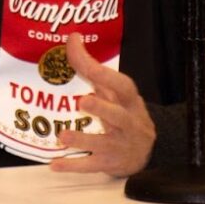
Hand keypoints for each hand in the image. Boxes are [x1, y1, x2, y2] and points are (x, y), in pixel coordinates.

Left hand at [49, 33, 155, 176]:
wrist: (149, 151)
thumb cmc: (125, 112)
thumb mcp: (114, 91)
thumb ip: (92, 67)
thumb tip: (73, 38)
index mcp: (129, 101)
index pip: (121, 85)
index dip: (104, 74)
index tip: (86, 64)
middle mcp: (128, 122)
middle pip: (118, 116)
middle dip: (102, 108)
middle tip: (83, 102)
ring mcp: (120, 145)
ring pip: (103, 144)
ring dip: (82, 140)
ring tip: (62, 136)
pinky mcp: (110, 163)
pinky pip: (91, 166)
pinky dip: (73, 166)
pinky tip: (54, 164)